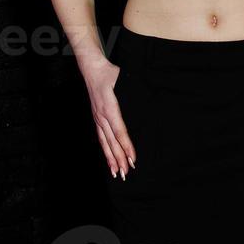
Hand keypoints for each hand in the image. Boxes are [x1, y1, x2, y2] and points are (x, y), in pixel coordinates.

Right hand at [85, 60, 135, 179]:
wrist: (92, 69)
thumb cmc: (110, 73)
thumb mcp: (124, 79)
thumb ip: (135, 90)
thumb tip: (151, 98)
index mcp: (110, 108)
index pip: (120, 131)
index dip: (126, 146)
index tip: (133, 158)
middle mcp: (102, 116)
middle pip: (112, 141)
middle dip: (119, 159)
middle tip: (127, 173)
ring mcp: (98, 118)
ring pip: (105, 143)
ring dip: (111, 159)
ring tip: (117, 173)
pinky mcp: (96, 119)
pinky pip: (101, 138)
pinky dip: (105, 151)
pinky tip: (109, 161)